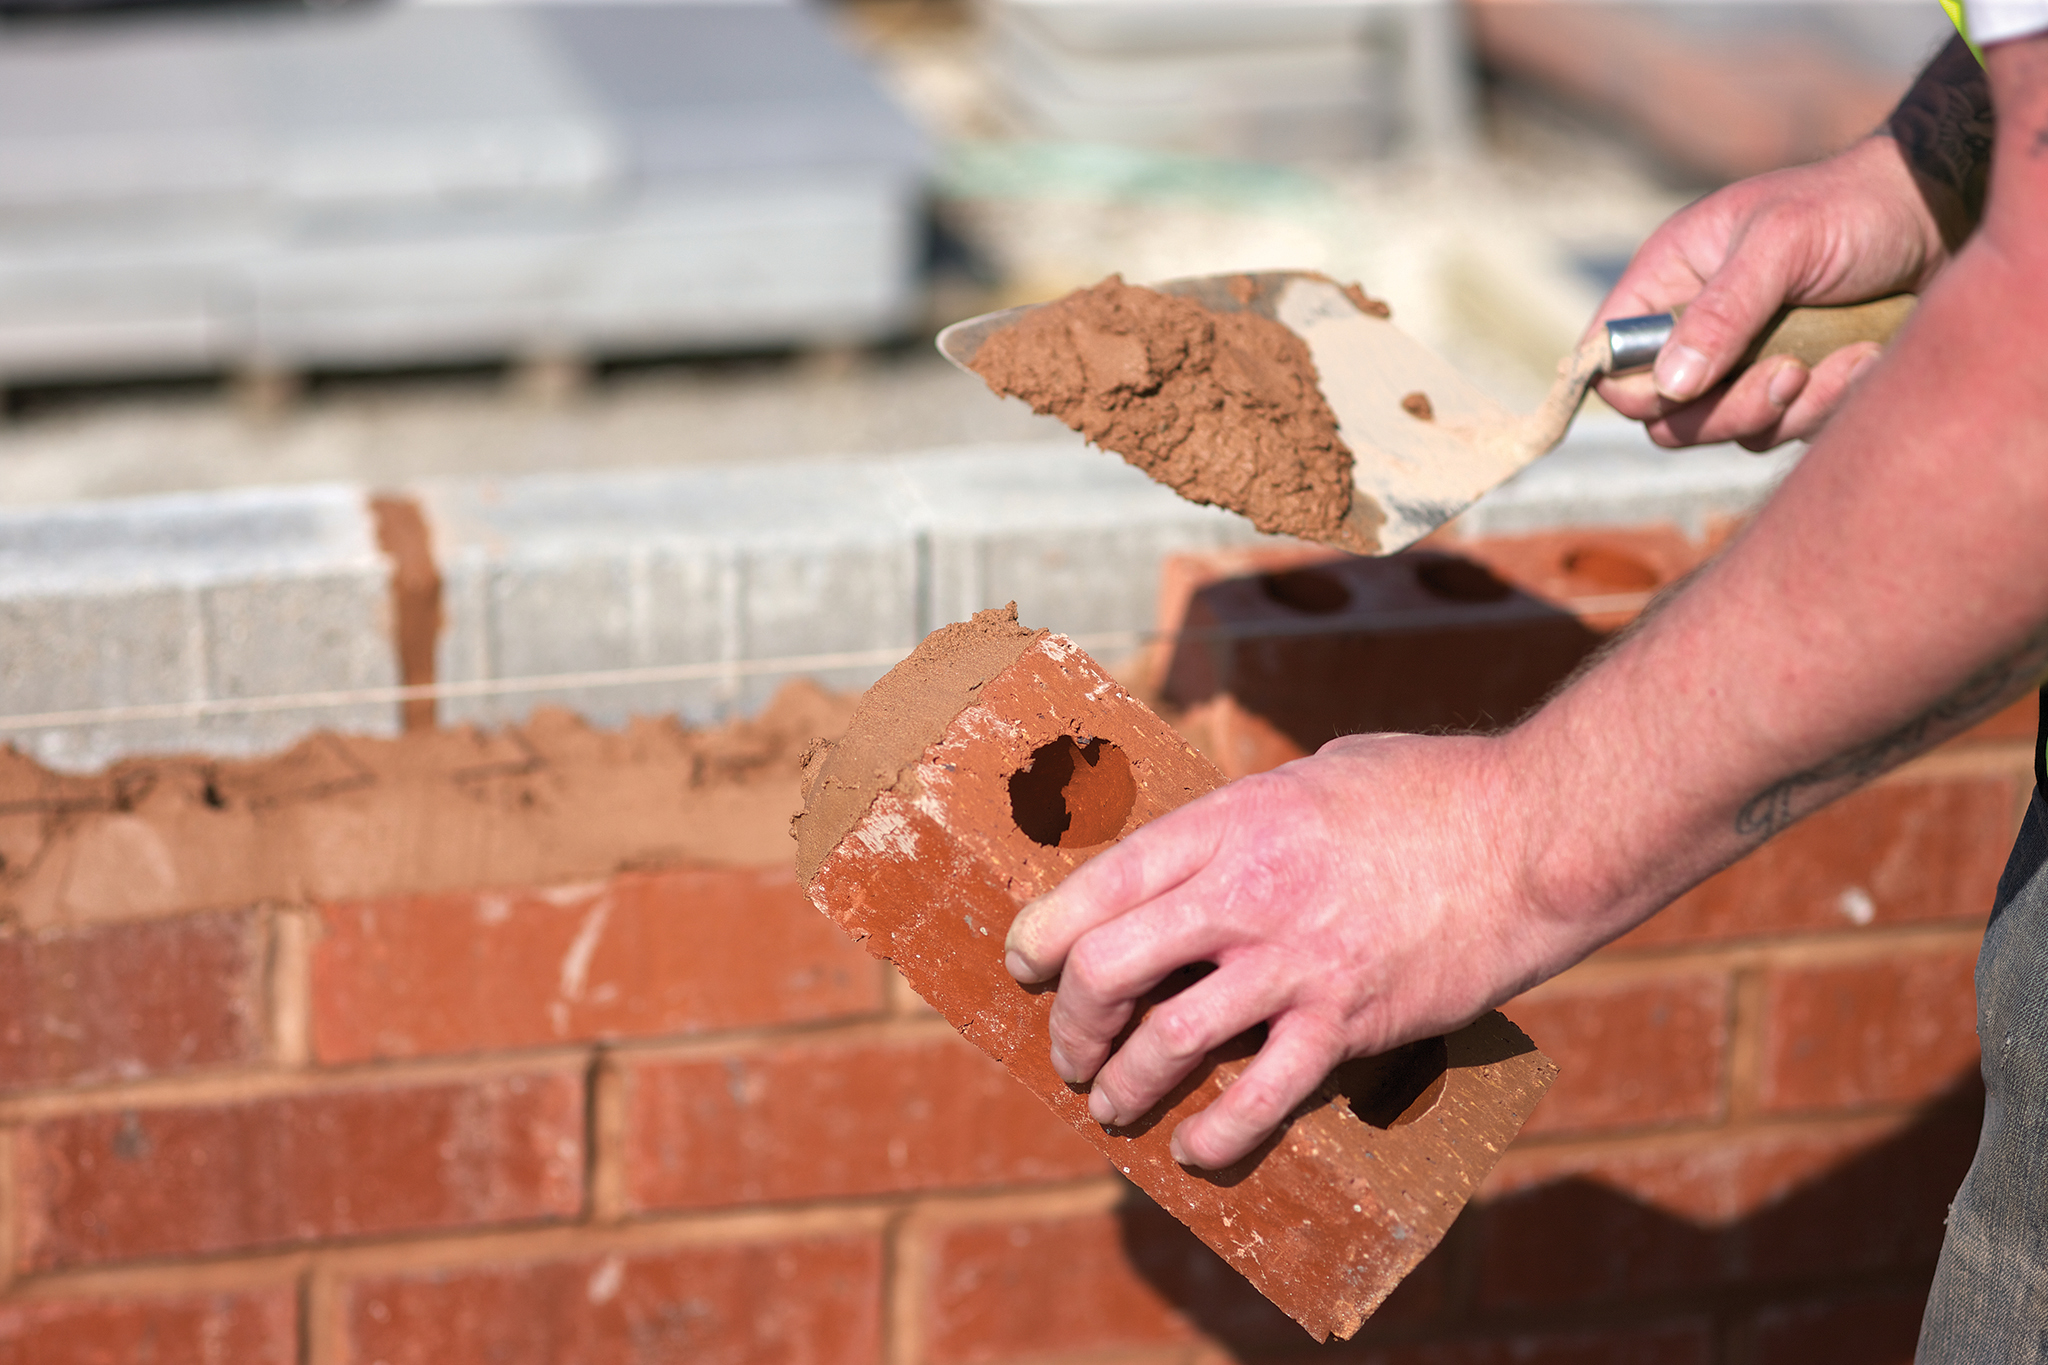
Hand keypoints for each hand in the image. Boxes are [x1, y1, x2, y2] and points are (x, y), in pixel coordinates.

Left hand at [1003, 732, 1575, 1169]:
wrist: (1535, 833)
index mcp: (1230, 820)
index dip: (1044, 932)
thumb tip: (1202, 853)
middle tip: (1069, 1048)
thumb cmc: (1430, 788)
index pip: (1102, 883)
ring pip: (1168, 1041)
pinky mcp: (1348, 1021)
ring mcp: (1294, 962)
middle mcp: (1246, 893)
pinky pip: (1262, 1094)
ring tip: (1112, 1106)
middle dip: (1072, 1022)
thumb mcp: (1314, 776)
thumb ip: (1248, 818)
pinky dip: (1219, 1132)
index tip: (1024, 961)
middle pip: (1111, 968)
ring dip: (1124, 1085)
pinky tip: (1197, 1148)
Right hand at [1592, 134, 1950, 449]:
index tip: (1688, 388)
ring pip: (1726, 430)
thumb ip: (1724, 312)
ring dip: (1790, 408)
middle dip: (1729, 408)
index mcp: (1669, 278)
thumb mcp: (1784, 244)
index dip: (1635, 386)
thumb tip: (1671, 386)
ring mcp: (1738, 360)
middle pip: (1666, 413)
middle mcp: (1693, 324)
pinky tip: (1864, 359)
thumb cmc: (1856, 206)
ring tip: (1845, 358)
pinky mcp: (1788, 385)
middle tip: (1790, 377)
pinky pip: (1781, 430)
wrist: (1941, 213)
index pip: (1610, 359)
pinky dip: (1825, 407)